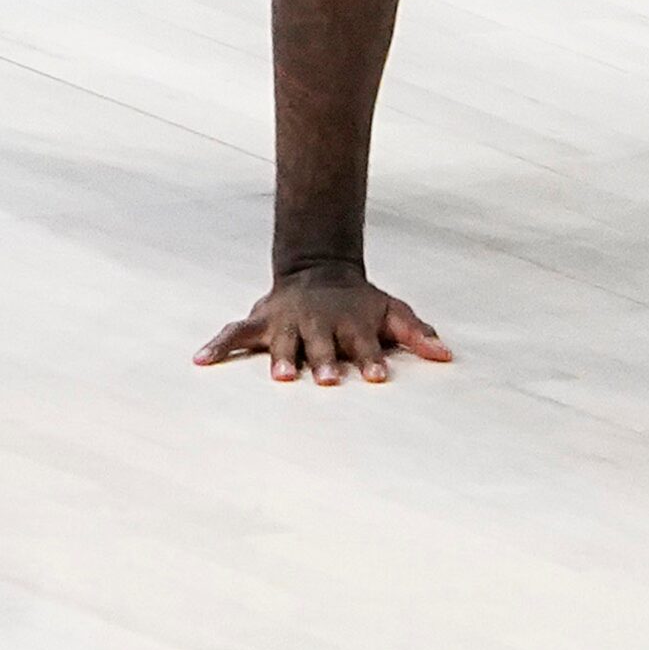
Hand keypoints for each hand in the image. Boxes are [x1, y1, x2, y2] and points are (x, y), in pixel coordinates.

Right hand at [193, 263, 452, 383]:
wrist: (320, 269)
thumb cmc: (360, 303)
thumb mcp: (392, 311)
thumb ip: (417, 333)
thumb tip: (447, 355)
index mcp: (350, 325)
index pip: (364, 344)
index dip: (371, 360)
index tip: (378, 377)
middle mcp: (317, 325)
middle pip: (322, 346)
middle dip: (325, 362)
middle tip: (328, 380)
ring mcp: (286, 323)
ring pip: (283, 342)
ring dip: (282, 358)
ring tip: (282, 376)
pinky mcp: (260, 321)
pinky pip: (234, 333)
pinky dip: (217, 345)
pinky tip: (200, 360)